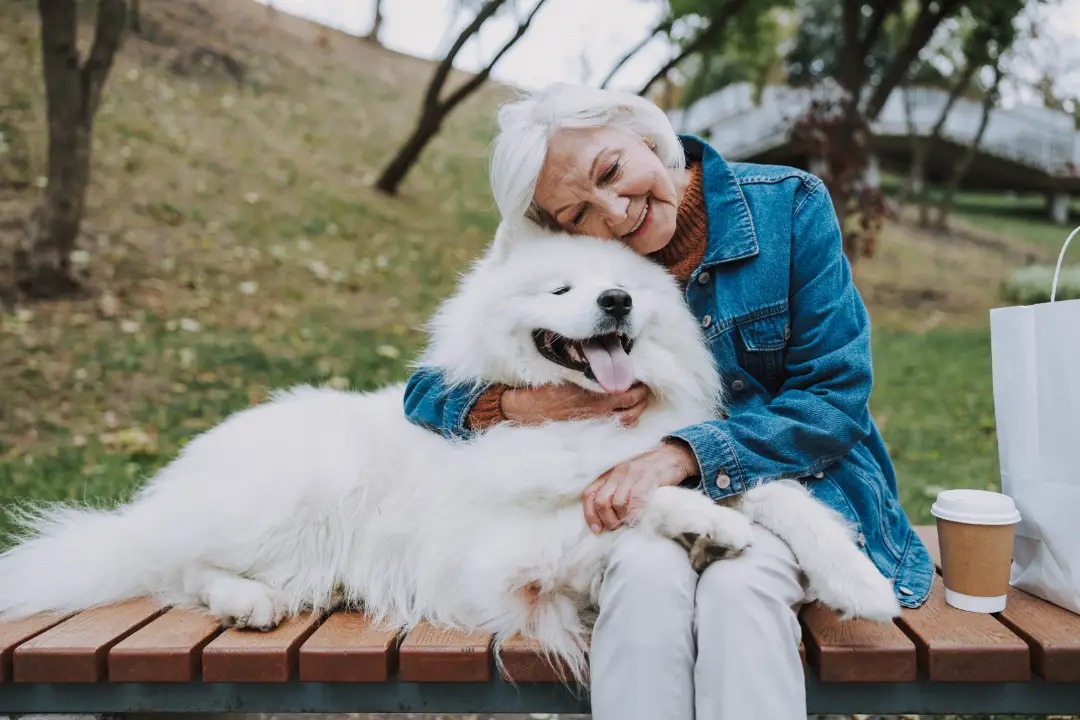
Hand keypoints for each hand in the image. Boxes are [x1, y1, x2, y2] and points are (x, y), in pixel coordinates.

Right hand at [501, 383, 648, 426]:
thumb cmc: (541, 389)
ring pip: (627, 422)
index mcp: (593, 395)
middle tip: (642, 390)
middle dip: (641, 398)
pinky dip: (624, 423)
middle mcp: (597, 411)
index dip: (639, 385)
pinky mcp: (588, 431)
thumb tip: (608, 366)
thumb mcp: (566, 375)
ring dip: (636, 412)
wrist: (522, 410)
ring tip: (635, 403)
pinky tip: (622, 416)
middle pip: (633, 408)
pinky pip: (615, 429)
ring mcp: (593, 423)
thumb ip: (589, 374)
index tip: (639, 378)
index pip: (629, 392)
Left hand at [582, 440, 699, 532]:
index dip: (590, 515)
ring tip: (630, 522)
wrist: (672, 457)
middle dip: (607, 519)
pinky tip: (639, 518)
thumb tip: (604, 522)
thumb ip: (614, 495)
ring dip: (622, 518)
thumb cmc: (648, 474)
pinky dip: (635, 514)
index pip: (589, 494)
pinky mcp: (648, 477)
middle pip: (601, 501)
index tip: (597, 530)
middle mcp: (617, 472)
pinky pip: (636, 500)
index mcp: (609, 474)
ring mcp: (632, 473)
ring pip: (617, 503)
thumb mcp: (626, 482)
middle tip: (616, 527)